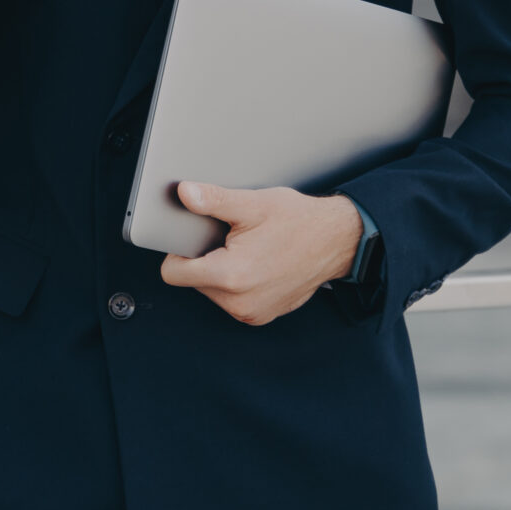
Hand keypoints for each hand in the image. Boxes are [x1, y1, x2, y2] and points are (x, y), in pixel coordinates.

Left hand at [159, 182, 363, 326]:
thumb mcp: (253, 204)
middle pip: (193, 281)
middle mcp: (239, 302)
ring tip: (247, 251)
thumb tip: (185, 193)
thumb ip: (213, 200)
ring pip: (211, 292)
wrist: (337, 242)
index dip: (178, 250)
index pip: (173, 273)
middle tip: (231, 239)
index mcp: (231, 275)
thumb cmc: (299, 221)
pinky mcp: (260, 316)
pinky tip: (257, 264)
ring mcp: (251, 313)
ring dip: (220, 272)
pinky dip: (237, 284)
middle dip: (204, 259)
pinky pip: (231, 300)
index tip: (194, 237)